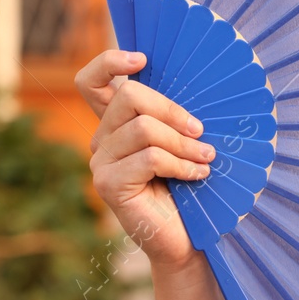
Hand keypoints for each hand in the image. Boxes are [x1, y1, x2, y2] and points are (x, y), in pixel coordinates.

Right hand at [74, 49, 215, 274]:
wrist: (188, 240)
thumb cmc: (191, 188)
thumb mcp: (184, 143)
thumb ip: (176, 116)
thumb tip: (197, 79)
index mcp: (117, 125)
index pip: (92, 82)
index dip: (110, 62)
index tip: (142, 59)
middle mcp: (102, 139)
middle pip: (129, 96)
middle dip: (173, 110)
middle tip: (202, 131)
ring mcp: (101, 162)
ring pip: (143, 128)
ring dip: (184, 143)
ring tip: (206, 159)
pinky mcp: (108, 183)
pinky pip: (149, 157)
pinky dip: (181, 164)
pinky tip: (198, 176)